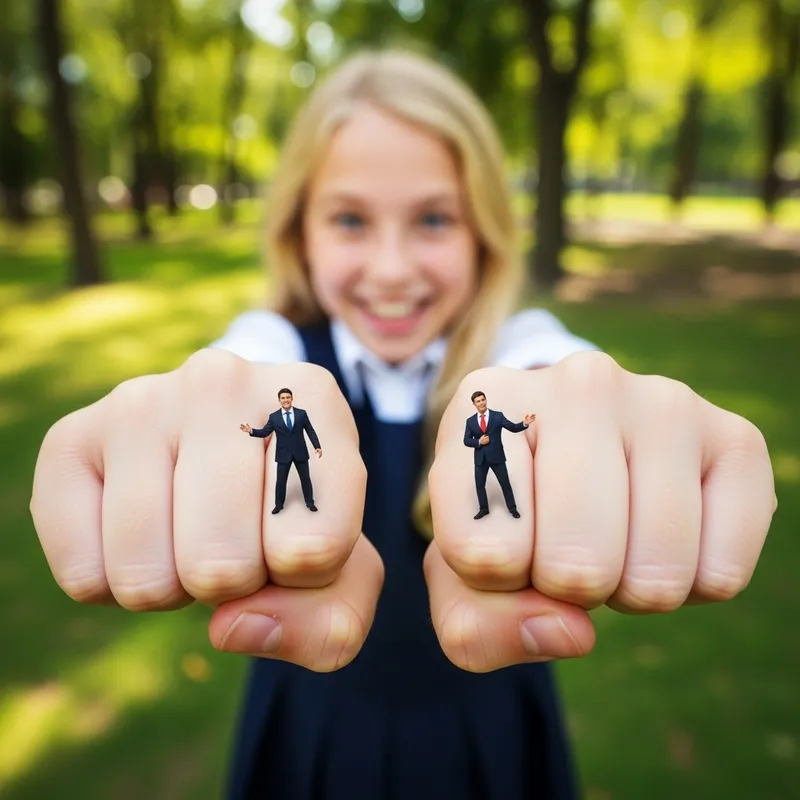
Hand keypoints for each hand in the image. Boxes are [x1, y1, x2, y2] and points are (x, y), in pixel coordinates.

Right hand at [30, 349, 381, 671]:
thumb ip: (331, 622)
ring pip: (146, 576)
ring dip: (173, 589)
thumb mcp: (343, 573)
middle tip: (238, 539)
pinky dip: (113, 586)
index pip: (316, 543)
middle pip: (221, 565)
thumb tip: (231, 626)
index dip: (309, 575)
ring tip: (188, 533)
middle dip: (234, 584)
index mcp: (311, 399)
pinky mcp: (70, 438)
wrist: (223, 461)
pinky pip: (83, 575)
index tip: (302, 537)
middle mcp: (222, 381)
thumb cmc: (292, 518)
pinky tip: (141, 533)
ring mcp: (140, 403)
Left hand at [426, 352, 775, 671]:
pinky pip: (722, 575)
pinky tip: (665, 537)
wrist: (579, 453)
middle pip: (574, 565)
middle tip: (562, 546)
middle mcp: (580, 383)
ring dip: (629, 590)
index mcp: (493, 404)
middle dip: (565, 588)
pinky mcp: (736, 440)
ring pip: (656, 575)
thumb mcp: (461, 574)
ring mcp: (664, 404)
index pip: (482, 549)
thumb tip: (572, 633)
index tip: (500, 542)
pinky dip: (691, 587)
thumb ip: (477, 626)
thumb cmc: (510, 515)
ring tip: (613, 537)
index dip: (491, 580)